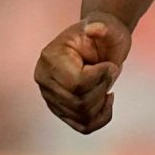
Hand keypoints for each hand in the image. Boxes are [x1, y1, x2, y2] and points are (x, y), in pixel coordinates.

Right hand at [34, 13, 131, 133]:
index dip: (100, 77)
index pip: (76, 83)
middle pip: (79, 102)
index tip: (109, 64)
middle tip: (109, 71)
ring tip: (106, 83)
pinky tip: (107, 100)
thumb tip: (94, 28)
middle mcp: (44, 79)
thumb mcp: (109, 28)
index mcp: (51, 58)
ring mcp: (50, 97)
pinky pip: (83, 126)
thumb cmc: (106, 33)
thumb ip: (103, 27)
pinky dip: (101, 118)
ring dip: (103, 101)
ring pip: (82, 116)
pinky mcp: (62, 110)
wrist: (101, 42)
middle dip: (102, 88)